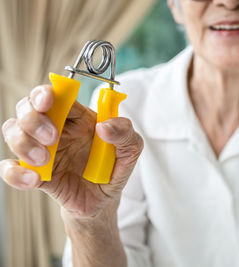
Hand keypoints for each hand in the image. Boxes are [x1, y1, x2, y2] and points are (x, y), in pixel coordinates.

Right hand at [0, 85, 142, 219]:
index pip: (56, 95)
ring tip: (43, 159)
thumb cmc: (115, 168)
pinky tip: (33, 179)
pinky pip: (9, 168)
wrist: (105, 200)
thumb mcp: (131, 148)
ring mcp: (41, 149)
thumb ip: (125, 132)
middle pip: (27, 107)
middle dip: (32, 118)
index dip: (46, 93)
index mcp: (78, 117)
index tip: (48, 102)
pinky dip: (15, 172)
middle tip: (52, 138)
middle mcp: (56, 129)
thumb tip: (105, 127)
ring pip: (12, 131)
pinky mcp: (33, 173)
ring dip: (22, 142)